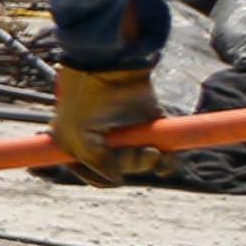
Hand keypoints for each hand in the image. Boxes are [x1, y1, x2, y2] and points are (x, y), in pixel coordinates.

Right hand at [51, 66, 166, 180]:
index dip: (103, 177)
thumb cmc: (86, 100)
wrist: (111, 67)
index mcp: (78, 146)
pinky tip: (167, 157)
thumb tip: (118, 179)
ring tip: (151, 151)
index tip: (111, 171)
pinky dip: (167, 160)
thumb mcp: (78, 137)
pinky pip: (162, 153)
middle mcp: (103, 142)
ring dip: (148, 162)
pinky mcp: (149, 127)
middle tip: (134, 150)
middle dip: (130, 164)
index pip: (92, 174)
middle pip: (119, 169)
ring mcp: (128, 135)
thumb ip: (97, 163)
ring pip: (141, 163)